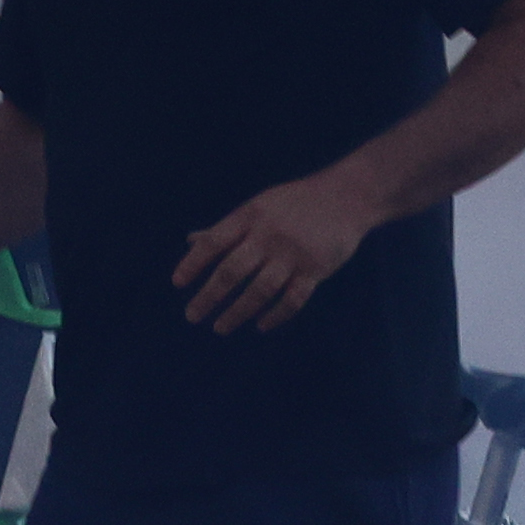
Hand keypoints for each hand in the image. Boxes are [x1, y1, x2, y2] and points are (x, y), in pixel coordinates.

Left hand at [174, 171, 372, 334]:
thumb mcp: (258, 207)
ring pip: (259, 291)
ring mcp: (293, 253)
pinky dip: (275, 315)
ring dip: (237, 312)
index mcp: (250, 216)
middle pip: (232, 271)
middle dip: (209, 297)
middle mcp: (268, 235)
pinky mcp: (316, 269)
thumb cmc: (294, 203)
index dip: (193, 263)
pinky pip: (292, 299)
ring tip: (220, 327)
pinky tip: (260, 325)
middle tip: (192, 316)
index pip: (214, 241)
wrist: (346, 197)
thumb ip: (227, 228)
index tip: (178, 284)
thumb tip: (190, 240)